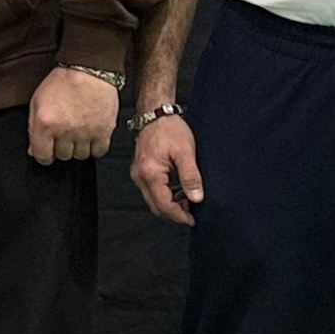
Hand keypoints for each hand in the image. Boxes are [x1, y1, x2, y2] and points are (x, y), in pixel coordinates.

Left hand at [28, 66, 118, 164]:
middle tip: (64, 135)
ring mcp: (86, 132)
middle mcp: (65, 131)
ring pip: (81, 156)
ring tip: (79, 133)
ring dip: (78, 147)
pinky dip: (95, 147)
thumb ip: (33, 128)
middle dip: (61, 147)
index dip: (44, 155)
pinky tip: (91, 136)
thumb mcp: (37, 101)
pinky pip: (99, 152)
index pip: (42, 156)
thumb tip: (33, 150)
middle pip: (62, 156)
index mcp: (45, 123)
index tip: (47, 151)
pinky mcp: (104, 130)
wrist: (88, 69)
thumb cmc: (62, 82)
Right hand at [131, 110, 204, 225]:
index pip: (163, 204)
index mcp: (150, 173)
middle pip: (155, 206)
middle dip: (173, 213)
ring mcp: (138, 173)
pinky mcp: (140, 170)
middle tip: (191, 214)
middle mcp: (140, 176)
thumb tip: (196, 198)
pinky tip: (177, 191)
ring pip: (152, 200)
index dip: (178, 216)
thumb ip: (191, 177)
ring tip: (187, 201)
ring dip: (169, 205)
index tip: (192, 220)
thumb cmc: (170, 129)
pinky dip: (164, 196)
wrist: (156, 113)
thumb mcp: (186, 152)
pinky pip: (151, 190)